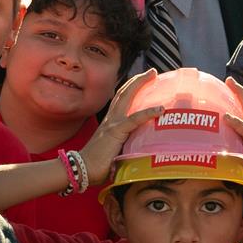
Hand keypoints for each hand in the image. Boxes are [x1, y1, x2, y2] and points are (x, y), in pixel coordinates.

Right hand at [80, 70, 162, 184]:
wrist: (82, 170)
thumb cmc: (96, 167)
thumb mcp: (113, 153)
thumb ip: (124, 149)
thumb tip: (140, 156)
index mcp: (110, 123)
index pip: (120, 101)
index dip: (130, 89)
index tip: (142, 81)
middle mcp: (111, 119)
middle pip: (124, 93)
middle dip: (137, 80)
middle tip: (151, 72)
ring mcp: (113, 123)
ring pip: (127, 97)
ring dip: (139, 84)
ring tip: (152, 75)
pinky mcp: (116, 132)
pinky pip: (135, 119)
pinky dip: (148, 112)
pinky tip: (160, 109)